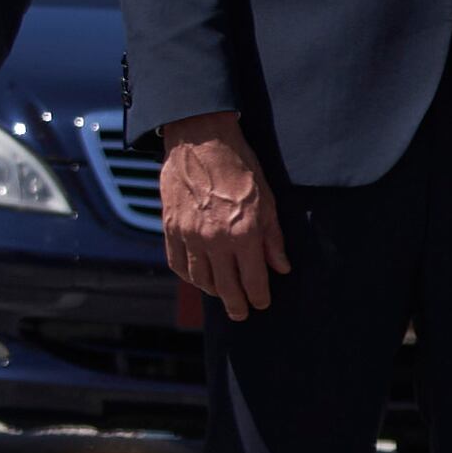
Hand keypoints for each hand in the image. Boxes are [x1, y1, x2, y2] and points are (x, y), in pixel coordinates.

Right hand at [157, 113, 289, 317]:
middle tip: (241, 314)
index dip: (259, 298)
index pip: (254, 281)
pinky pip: (178, 264)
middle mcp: (215, 240)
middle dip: (237, 305)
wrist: (200, 139)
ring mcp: (189, 235)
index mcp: (244, 233)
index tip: (262, 304)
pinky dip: (189, 276)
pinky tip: (198, 278)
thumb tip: (281, 267)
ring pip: (200, 280)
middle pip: (226, 288)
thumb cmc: (239, 165)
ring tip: (223, 296)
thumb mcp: (267, 199)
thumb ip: (273, 238)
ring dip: (213, 293)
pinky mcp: (170, 228)